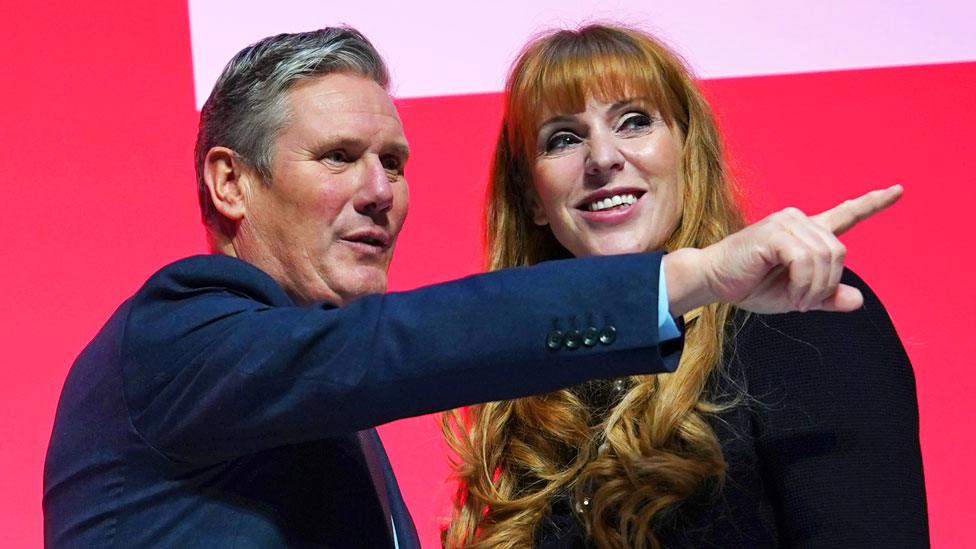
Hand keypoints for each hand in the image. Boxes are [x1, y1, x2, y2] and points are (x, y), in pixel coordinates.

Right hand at [664, 185, 901, 315]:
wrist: (712, 282)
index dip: (873, 203)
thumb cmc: (748, 286)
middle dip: (827, 285)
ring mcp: (786, 223)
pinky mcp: (774, 233)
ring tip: (795, 300)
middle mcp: (798, 220)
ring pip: (825, 258)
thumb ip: (826, 297)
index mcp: (805, 233)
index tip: (898, 190)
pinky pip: (806, 260)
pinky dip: (802, 284)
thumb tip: (857, 300)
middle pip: (840, 252)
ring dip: (814, 288)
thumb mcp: (795, 296)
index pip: (845, 214)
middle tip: (805, 303)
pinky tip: (789, 293)